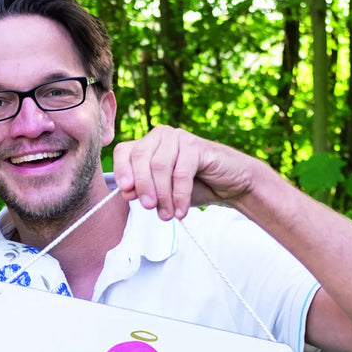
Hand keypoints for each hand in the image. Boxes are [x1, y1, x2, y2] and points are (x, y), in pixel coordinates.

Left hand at [112, 125, 256, 219]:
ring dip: (162, 195)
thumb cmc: (193, 187)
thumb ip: (143, 191)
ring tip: (167, 215)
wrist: (230, 185)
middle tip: (149, 208)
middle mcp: (161, 136)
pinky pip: (181, 173)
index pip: (124, 151)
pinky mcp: (197, 146)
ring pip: (159, 166)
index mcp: (148, 144)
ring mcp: (179, 138)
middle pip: (140, 157)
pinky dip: (179, 195)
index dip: (121, 170)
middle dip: (142, 186)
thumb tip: (126, 192)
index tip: (125, 191)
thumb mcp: (162, 193)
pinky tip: (181, 211)